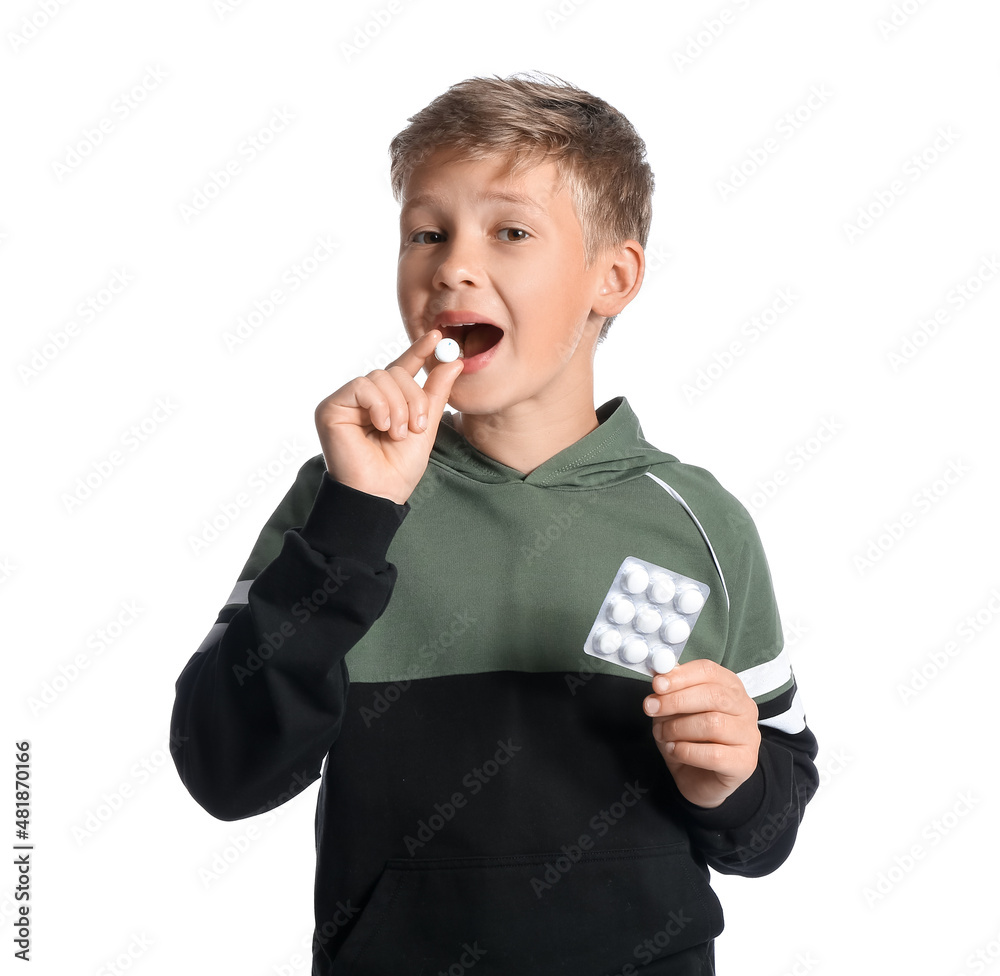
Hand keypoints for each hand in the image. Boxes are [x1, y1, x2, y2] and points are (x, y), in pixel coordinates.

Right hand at [314, 330, 462, 504]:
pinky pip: (362, 386)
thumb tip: (454, 361)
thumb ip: (435, 393)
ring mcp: (346, 402)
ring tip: (397, 433)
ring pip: (380, 378)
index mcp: (385, 402)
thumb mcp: (426, 426)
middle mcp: (363, 399)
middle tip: (417, 426)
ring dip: (398, 407)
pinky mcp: (330, 407)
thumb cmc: (399, 468)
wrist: (380, 493)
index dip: (418, 352)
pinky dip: (379, 405)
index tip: (436, 336)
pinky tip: (382, 426)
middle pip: (394, 373)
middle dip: (412, 398)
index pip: (401, 369)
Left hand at [643, 659, 760, 808]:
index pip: (709, 671)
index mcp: (730, 687)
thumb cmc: (689, 739)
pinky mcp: (745, 763)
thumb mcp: (674, 711)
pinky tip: (675, 751)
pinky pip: (714, 754)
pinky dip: (687, 751)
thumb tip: (660, 673)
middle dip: (676, 701)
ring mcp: (749, 736)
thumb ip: (671, 691)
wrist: (699, 780)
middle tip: (651, 708)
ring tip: (663, 734)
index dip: (681, 676)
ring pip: (713, 723)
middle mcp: (745, 708)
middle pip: (714, 695)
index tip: (657, 685)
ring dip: (678, 728)